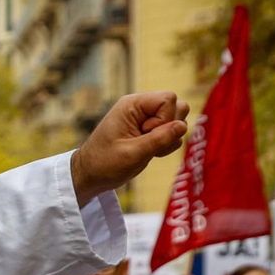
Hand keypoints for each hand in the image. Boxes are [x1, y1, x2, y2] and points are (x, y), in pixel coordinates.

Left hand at [70, 92, 191, 205]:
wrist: (91, 175)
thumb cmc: (104, 163)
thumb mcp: (132, 154)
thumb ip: (159, 139)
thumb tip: (183, 126)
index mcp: (132, 105)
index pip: (168, 99)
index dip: (164, 119)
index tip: (145, 134)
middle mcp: (141, 108)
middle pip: (177, 106)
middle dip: (169, 128)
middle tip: (146, 143)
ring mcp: (147, 119)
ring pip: (178, 119)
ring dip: (169, 139)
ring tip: (146, 150)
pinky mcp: (151, 131)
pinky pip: (173, 132)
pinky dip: (167, 145)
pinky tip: (149, 153)